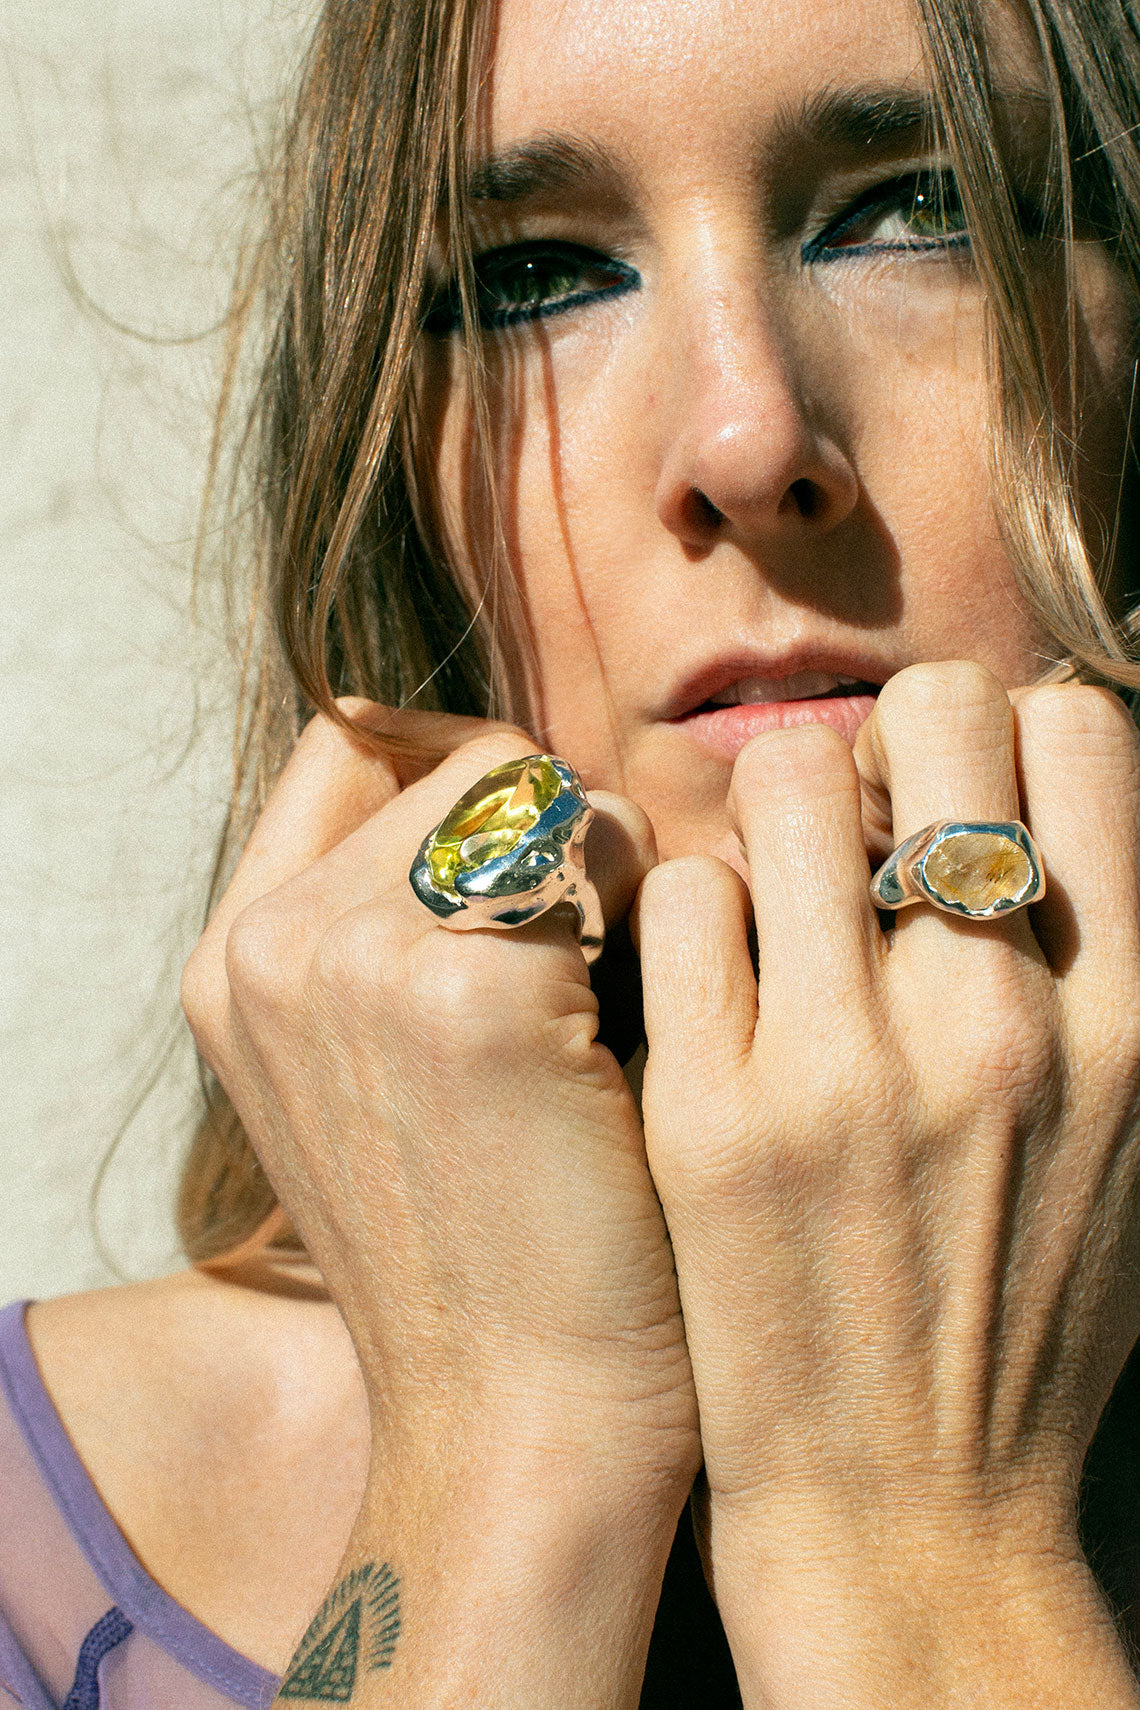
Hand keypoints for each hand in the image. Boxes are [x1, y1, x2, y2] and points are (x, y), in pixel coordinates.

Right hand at [182, 703, 697, 1704]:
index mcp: (236, 956)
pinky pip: (621, 865)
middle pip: (479, 763)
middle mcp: (274, 943)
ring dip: (621, 880)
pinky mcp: (475, 993)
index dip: (471, 784)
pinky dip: (666, 934)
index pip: (357, 745)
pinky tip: (653, 1050)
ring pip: (555, 795)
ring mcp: (357, 960)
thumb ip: (397, 919)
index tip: (542, 875)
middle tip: (601, 980)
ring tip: (622, 1017)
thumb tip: (522, 776)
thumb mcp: (379, 1074)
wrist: (520, 1427)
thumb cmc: (489, 1245)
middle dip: (568, 840)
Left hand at [634, 662, 1139, 1706]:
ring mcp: (848, 1066)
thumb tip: (1044, 802)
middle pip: (937, 710)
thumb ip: (1102, 961)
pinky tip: (705, 984)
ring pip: (788, 777)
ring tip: (772, 894)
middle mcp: (1001, 1019)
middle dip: (894, 739)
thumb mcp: (1130, 1129)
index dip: (1012, 731)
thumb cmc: (1024, 1310)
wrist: (908, 1511)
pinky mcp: (712, 1115)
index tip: (964, 796)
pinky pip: (683, 899)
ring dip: (776, 811)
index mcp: (1131, 1013)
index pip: (1080, 726)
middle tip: (858, 822)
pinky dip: (692, 915)